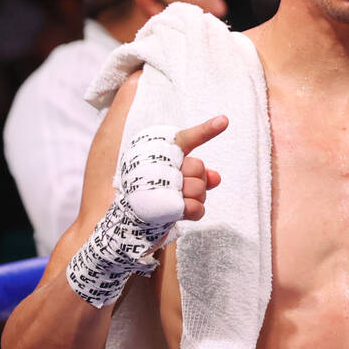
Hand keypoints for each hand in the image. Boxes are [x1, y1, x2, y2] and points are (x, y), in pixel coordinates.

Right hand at [66, 115, 227, 308]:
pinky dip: (195, 212)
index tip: (225, 121)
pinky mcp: (166, 209)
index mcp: (159, 155)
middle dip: (198, 180)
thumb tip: (216, 177)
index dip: (207, 129)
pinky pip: (197, 208)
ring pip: (199, 188)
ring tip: (180, 201)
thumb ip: (196, 176)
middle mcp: (158, 168)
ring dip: (196, 198)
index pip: (186, 138)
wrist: (123, 227)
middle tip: (182, 189)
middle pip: (198, 167)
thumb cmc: (151, 199)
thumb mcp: (173, 183)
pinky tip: (183, 213)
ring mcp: (162, 188)